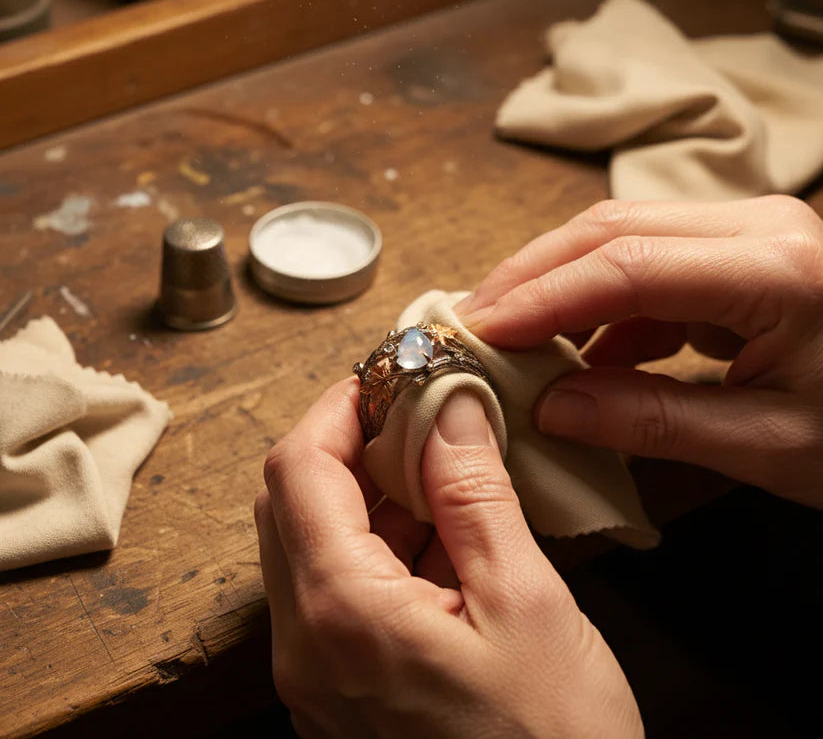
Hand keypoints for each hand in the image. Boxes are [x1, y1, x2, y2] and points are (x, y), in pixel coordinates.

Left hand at [255, 379, 642, 737]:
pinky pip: (339, 589)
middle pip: (294, 502)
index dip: (339, 407)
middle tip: (421, 417)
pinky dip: (382, 545)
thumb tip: (449, 404)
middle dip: (353, 444)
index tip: (390, 377)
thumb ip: (475, 494)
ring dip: (372, 494)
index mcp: (341, 616)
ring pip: (316, 543)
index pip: (297, 469)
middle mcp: (307, 646)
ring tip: (445, 472)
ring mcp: (318, 673)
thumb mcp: (526, 603)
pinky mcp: (342, 689)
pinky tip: (446, 536)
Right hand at [456, 195, 822, 507]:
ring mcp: (748, 231)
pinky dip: (598, 307)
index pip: (626, 266)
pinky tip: (576, 354)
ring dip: (557, 286)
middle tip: (471, 323)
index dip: (540, 299)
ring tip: (506, 337)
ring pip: (620, 237)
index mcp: (778, 269)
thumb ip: (656, 422)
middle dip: (530, 276)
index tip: (478, 332)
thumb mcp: (772, 445)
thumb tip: (552, 408)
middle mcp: (758, 226)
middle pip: (610, 229)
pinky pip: (646, 265)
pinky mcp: (738, 252)